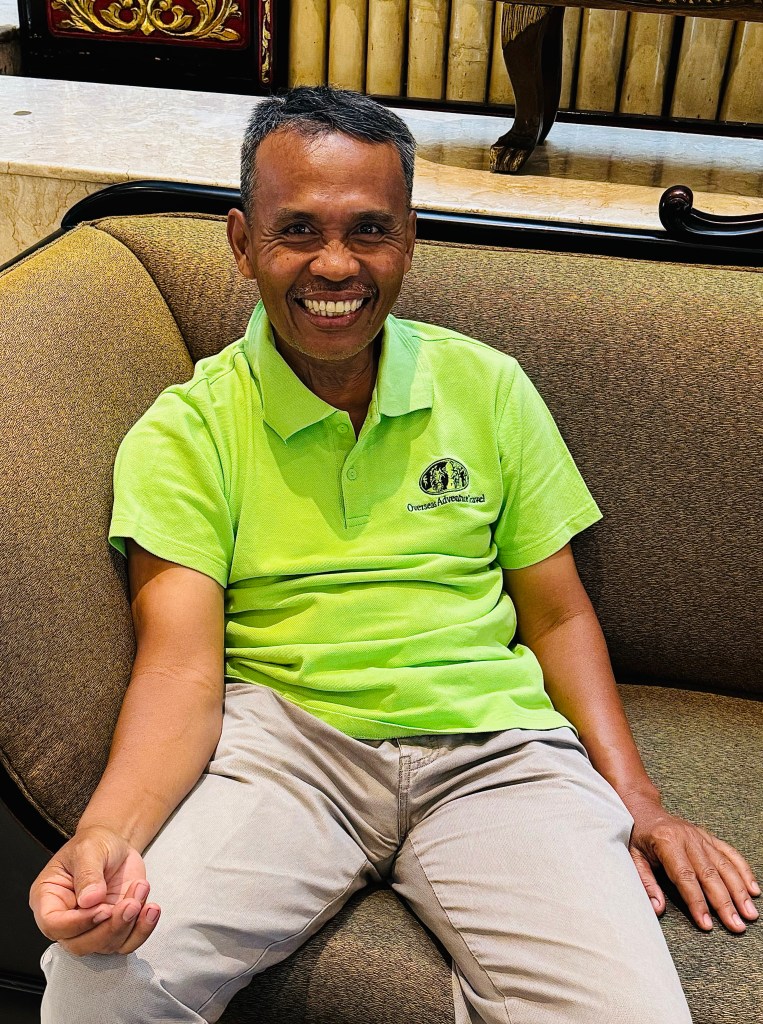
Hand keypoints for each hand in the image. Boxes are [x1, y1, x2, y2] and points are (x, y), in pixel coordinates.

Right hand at [30, 824, 160, 954]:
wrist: (116, 845)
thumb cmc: (95, 843)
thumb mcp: (89, 849)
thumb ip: (87, 873)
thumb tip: (89, 900)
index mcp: (49, 899)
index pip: (54, 925)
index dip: (78, 923)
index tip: (103, 909)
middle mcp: (67, 919)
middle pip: (80, 944)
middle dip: (109, 928)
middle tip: (130, 903)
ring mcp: (91, 927)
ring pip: (106, 945)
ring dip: (129, 924)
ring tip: (141, 890)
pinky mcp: (114, 927)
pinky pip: (127, 942)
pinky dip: (142, 930)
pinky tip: (150, 909)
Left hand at [626, 796, 759, 932]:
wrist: (643, 808)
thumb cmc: (637, 835)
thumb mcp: (632, 857)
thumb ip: (645, 882)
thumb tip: (657, 909)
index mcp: (666, 842)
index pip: (685, 877)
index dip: (697, 902)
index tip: (707, 924)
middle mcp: (687, 838)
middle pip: (709, 874)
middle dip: (724, 903)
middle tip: (736, 926)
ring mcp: (700, 836)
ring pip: (724, 865)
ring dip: (739, 891)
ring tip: (750, 913)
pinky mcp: (708, 836)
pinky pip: (730, 853)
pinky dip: (743, 870)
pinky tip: (753, 889)